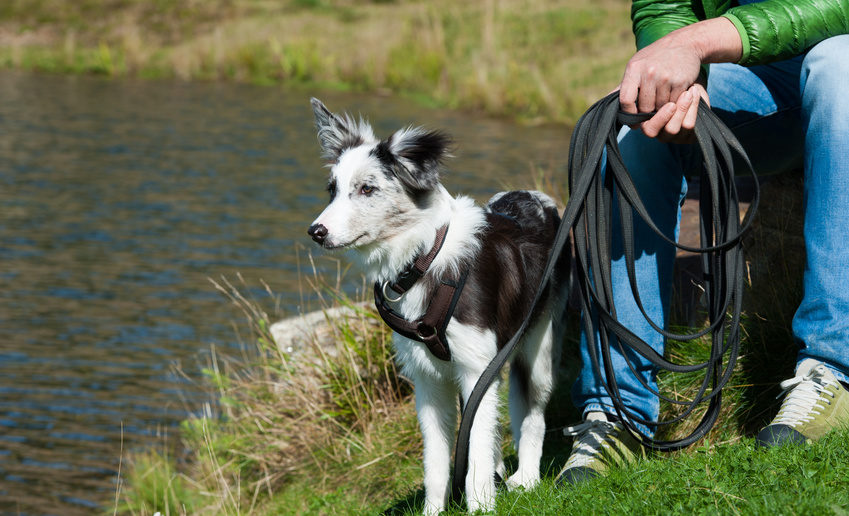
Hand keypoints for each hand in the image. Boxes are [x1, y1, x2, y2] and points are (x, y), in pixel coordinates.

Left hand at [617, 18, 742, 140]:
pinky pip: (674, 103)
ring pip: (660, 107)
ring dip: (662, 107)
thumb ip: (623, 85)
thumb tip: (606, 103)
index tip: (633, 120)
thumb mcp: (636, 65)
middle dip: (647, 111)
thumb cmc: (655, 57)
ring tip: (664, 96)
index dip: (629, 113)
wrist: (684, 43)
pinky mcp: (680, 81)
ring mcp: (665, 77)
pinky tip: (674, 92)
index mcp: (634, 68)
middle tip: (652, 107)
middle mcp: (648, 72)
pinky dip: (674, 102)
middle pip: (644, 107)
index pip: (626, 100)